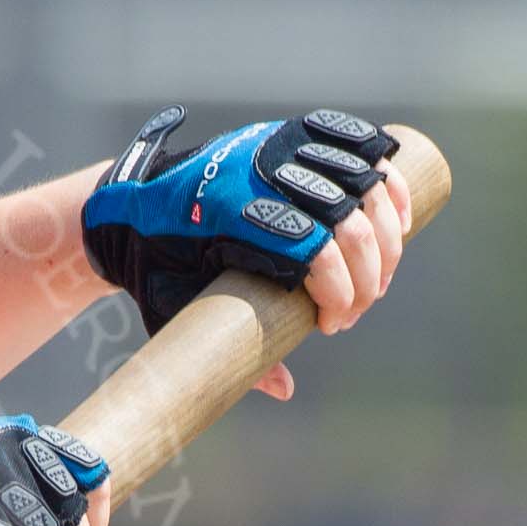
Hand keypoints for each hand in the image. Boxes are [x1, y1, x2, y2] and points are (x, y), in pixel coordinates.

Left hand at [82, 105, 411, 400]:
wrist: (128, 207)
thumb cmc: (154, 266)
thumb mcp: (174, 310)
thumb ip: (226, 347)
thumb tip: (285, 391)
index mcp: (231, 214)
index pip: (315, 252)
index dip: (339, 293)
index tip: (334, 326)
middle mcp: (261, 173)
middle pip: (348, 221)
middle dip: (370, 273)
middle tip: (358, 310)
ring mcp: (279, 147)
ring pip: (364, 184)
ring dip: (388, 233)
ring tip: (382, 275)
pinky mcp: (292, 134)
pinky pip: (358, 145)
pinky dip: (389, 180)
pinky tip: (397, 219)